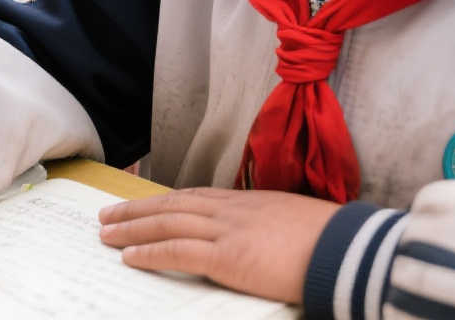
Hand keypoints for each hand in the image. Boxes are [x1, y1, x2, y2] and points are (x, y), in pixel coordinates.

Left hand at [97, 187, 338, 302]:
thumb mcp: (294, 224)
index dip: (164, 201)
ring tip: (105, 232)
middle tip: (107, 214)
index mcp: (249, 203)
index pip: (194, 197)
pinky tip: (128, 257)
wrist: (349, 250)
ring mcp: (228, 231)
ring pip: (166, 224)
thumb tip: (261, 243)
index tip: (142, 203)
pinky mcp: (227, 257)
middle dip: (136, 210)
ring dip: (131, 228)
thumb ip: (269, 230)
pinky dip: (149, 253)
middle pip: (172, 205)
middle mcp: (232, 210)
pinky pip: (177, 252)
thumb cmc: (332, 243)